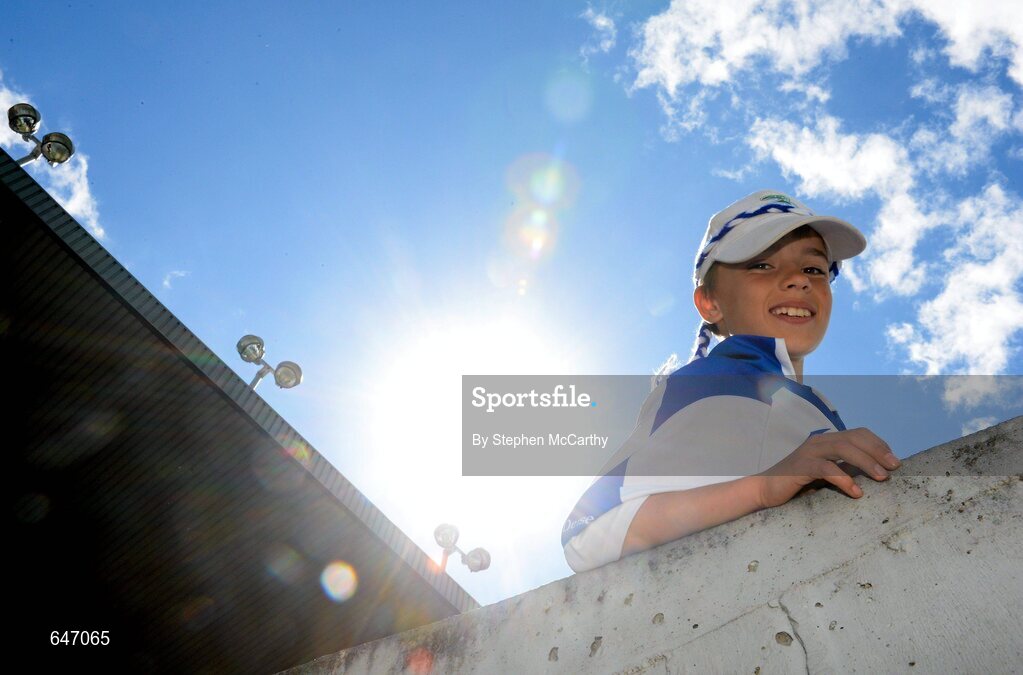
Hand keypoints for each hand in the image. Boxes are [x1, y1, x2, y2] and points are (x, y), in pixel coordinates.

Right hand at [755, 428, 899, 508]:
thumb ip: (844, 468)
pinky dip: (844, 479)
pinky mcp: (801, 467)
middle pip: (854, 438)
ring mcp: (809, 452)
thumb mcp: (825, 473)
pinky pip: (827, 469)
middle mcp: (819, 442)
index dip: (878, 444)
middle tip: (893, 467)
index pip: (858, 433)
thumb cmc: (797, 484)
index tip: (894, 460)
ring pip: (843, 449)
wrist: (765, 489)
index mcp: (826, 441)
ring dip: (866, 462)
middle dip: (878, 451)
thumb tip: (874, 472)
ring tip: (881, 477)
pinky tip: (856, 492)